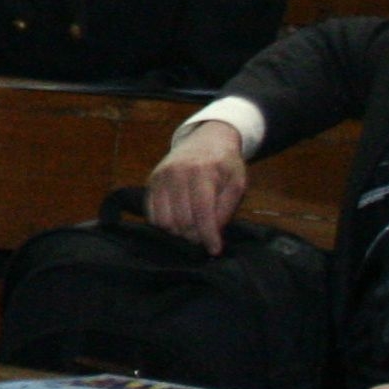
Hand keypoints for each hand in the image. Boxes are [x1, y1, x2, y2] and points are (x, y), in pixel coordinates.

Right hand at [143, 122, 247, 253]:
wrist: (205, 138)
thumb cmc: (225, 163)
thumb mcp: (237, 183)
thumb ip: (226, 209)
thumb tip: (213, 235)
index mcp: (202, 171)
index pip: (202, 212)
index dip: (208, 235)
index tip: (215, 250)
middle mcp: (177, 173)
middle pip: (182, 220)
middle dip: (195, 235)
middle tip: (205, 237)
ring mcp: (160, 176)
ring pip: (163, 220)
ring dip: (178, 232)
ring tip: (192, 229)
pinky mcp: (151, 181)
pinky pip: (151, 214)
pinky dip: (164, 224)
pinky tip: (178, 221)